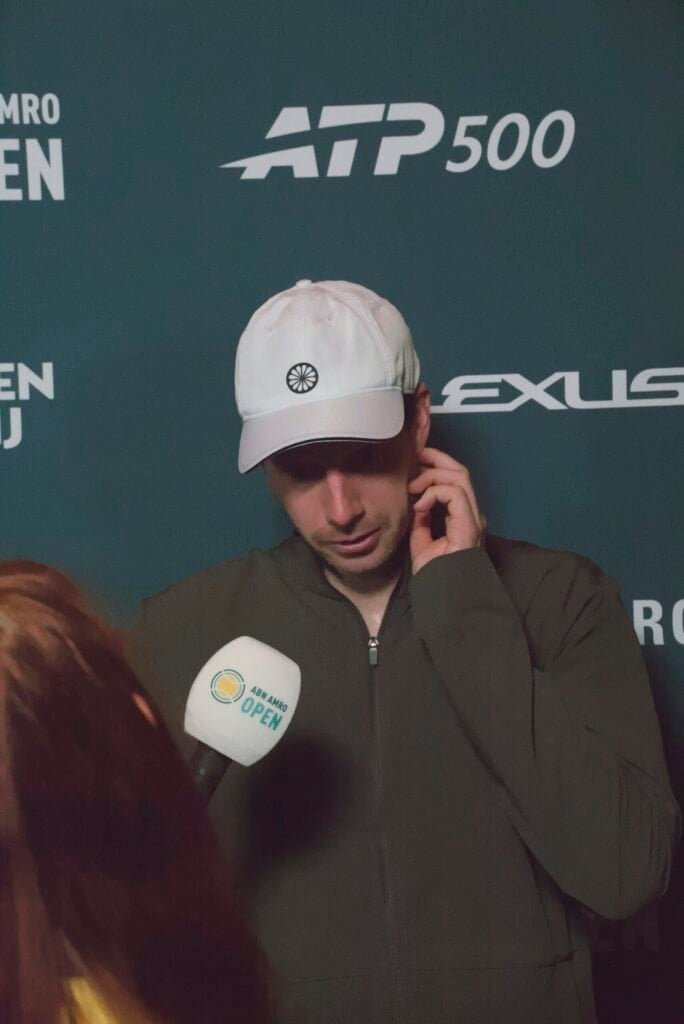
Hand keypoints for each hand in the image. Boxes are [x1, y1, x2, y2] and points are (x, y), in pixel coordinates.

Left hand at [408, 448, 485, 573]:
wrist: (445, 596)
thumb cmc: (436, 575)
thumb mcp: (421, 541)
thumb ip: (421, 520)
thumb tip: (415, 501)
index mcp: (462, 517)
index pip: (453, 479)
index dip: (435, 464)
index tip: (413, 461)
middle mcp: (471, 514)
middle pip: (460, 470)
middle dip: (436, 458)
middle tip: (413, 458)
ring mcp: (473, 518)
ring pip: (459, 476)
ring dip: (431, 475)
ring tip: (412, 487)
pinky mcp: (469, 524)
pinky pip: (454, 493)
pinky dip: (434, 493)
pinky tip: (419, 506)